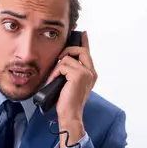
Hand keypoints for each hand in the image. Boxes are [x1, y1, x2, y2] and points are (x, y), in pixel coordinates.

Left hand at [45, 31, 96, 147]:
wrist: (70, 114)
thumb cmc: (67, 101)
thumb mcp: (70, 83)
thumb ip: (71, 71)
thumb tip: (63, 59)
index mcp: (91, 73)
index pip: (88, 53)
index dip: (84, 42)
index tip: (82, 33)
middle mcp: (91, 72)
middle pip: (80, 50)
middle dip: (67, 51)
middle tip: (59, 59)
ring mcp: (86, 73)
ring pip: (68, 58)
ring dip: (58, 68)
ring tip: (55, 79)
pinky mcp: (78, 75)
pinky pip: (63, 66)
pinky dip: (55, 73)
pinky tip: (54, 82)